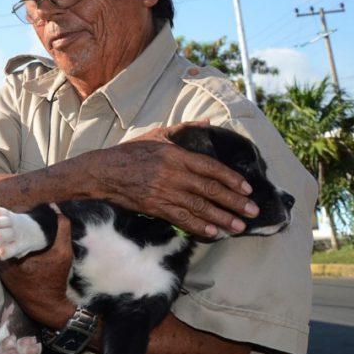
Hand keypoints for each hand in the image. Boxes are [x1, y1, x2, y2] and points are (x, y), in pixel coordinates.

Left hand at [0, 215, 74, 329]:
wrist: (49, 306)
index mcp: (12, 259)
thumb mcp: (63, 254)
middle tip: (8, 222)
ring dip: (0, 241)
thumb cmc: (54, 280)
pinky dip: (2, 251)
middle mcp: (2, 267)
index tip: (10, 217)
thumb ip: (62, 231)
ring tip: (9, 230)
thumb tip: (57, 208)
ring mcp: (1, 273)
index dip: (2, 223)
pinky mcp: (2, 277)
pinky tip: (12, 244)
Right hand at [89, 121, 257, 237]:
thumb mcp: (156, 134)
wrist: (101, 172)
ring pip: (198, 207)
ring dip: (221, 218)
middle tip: (252, 211)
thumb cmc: (128, 152)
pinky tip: (213, 232)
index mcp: (175, 155)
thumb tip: (208, 122)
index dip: (231, 179)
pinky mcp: (154, 207)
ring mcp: (163, 192)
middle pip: (209, 189)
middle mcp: (172, 174)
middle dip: (233, 202)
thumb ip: (183, 128)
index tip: (247, 189)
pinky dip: (198, 226)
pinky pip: (180, 218)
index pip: (210, 167)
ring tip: (239, 226)